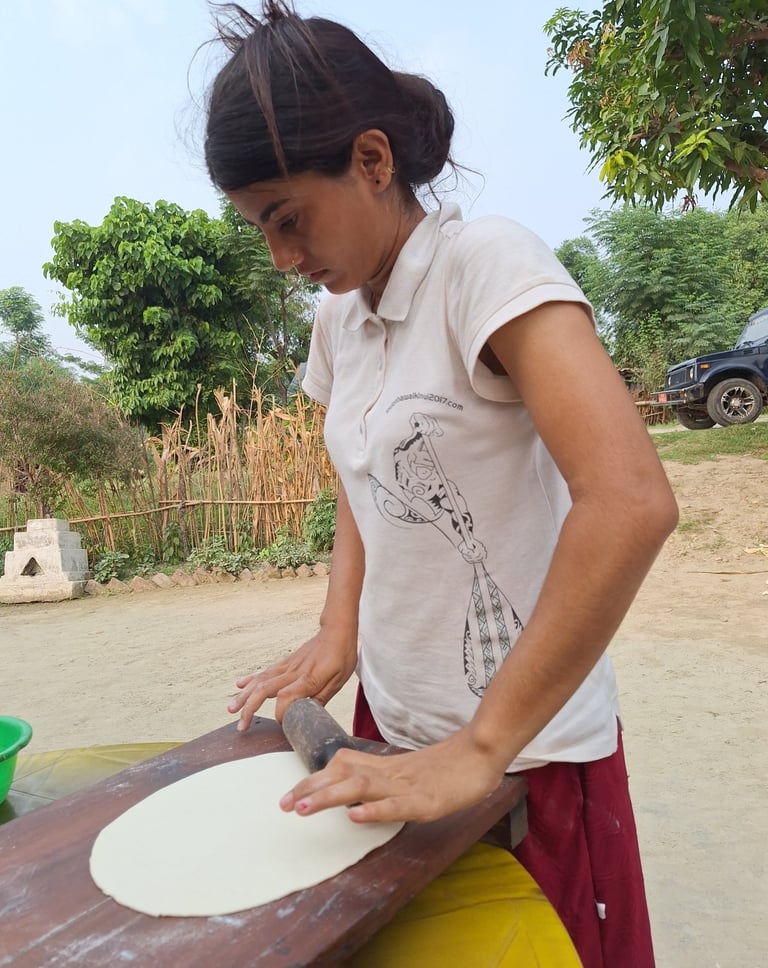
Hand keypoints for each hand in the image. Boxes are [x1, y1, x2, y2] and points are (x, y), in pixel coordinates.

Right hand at [228, 630, 356, 729]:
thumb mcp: (338, 681)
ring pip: (260, 680)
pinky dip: (250, 679)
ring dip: (244, 695)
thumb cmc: (341, 656)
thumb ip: (319, 698)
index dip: (282, 714)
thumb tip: (303, 714)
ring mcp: (287, 666)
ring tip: (231, 708)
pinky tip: (239, 685)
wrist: (337, 631)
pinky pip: (265, 672)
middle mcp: (293, 671)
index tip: (283, 725)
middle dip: (249, 708)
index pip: (287, 699)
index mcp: (308, 678)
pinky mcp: (285, 662)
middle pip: (265, 689)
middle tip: (241, 726)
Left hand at [278, 729, 505, 823]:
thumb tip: (354, 795)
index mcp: (384, 767)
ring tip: (303, 809)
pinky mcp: (425, 800)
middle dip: (311, 789)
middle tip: (282, 805)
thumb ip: (382, 779)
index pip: (341, 768)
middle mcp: (389, 774)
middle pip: (343, 776)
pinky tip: (355, 817)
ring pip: (361, 788)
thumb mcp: (408, 774)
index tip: (288, 795)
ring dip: (330, 797)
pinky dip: (373, 810)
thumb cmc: (447, 767)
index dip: (313, 779)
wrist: (481, 754)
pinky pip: (396, 805)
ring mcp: (406, 786)